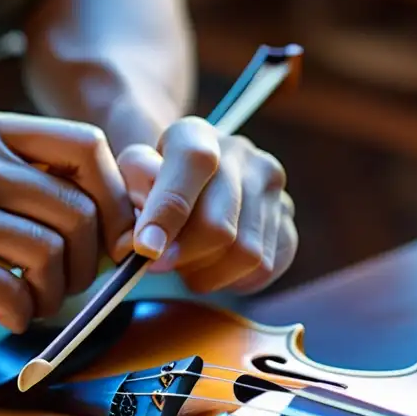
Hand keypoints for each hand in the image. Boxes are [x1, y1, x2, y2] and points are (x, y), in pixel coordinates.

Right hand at [0, 108, 133, 345]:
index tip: (113, 235)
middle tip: (71, 281)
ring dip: (58, 292)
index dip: (116, 196)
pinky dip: (23, 315)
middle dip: (92, 258)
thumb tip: (115, 215)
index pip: (87, 146)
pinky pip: (18, 294)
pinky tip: (6, 315)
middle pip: (80, 208)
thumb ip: (26, 180)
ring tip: (33, 300)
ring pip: (54, 254)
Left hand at [116, 116, 296, 293]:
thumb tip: (139, 244)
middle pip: (220, 224)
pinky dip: (234, 280)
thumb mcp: (130, 179)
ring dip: (208, 272)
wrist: (194, 185)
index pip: (194, 163)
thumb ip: (129, 200)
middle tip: (159, 266)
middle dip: (184, 255)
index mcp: (198, 135)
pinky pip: (265, 268)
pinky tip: (213, 268)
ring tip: (187, 265)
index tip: (145, 249)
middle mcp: (244, 156)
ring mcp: (273, 189)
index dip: (168, 211)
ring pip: (245, 253)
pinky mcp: (287, 222)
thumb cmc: (153, 186)